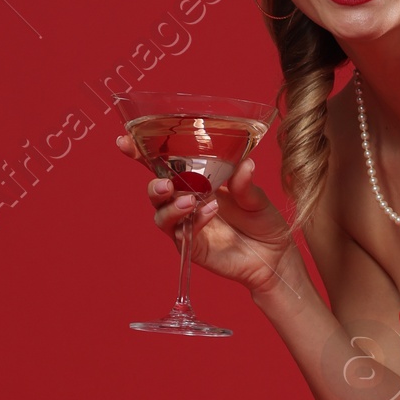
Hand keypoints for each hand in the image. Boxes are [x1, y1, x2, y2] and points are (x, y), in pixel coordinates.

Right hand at [116, 137, 297, 296]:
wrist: (275, 257)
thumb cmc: (263, 222)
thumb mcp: (257, 197)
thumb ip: (245, 183)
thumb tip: (245, 164)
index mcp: (197, 181)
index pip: (164, 164)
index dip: (141, 153)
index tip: (124, 141)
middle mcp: (186, 200)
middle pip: (155, 190)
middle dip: (153, 184)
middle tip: (165, 183)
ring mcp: (187, 224)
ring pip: (161, 214)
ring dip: (170, 205)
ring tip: (189, 200)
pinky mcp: (192, 246)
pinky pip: (180, 233)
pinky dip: (192, 219)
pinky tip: (209, 211)